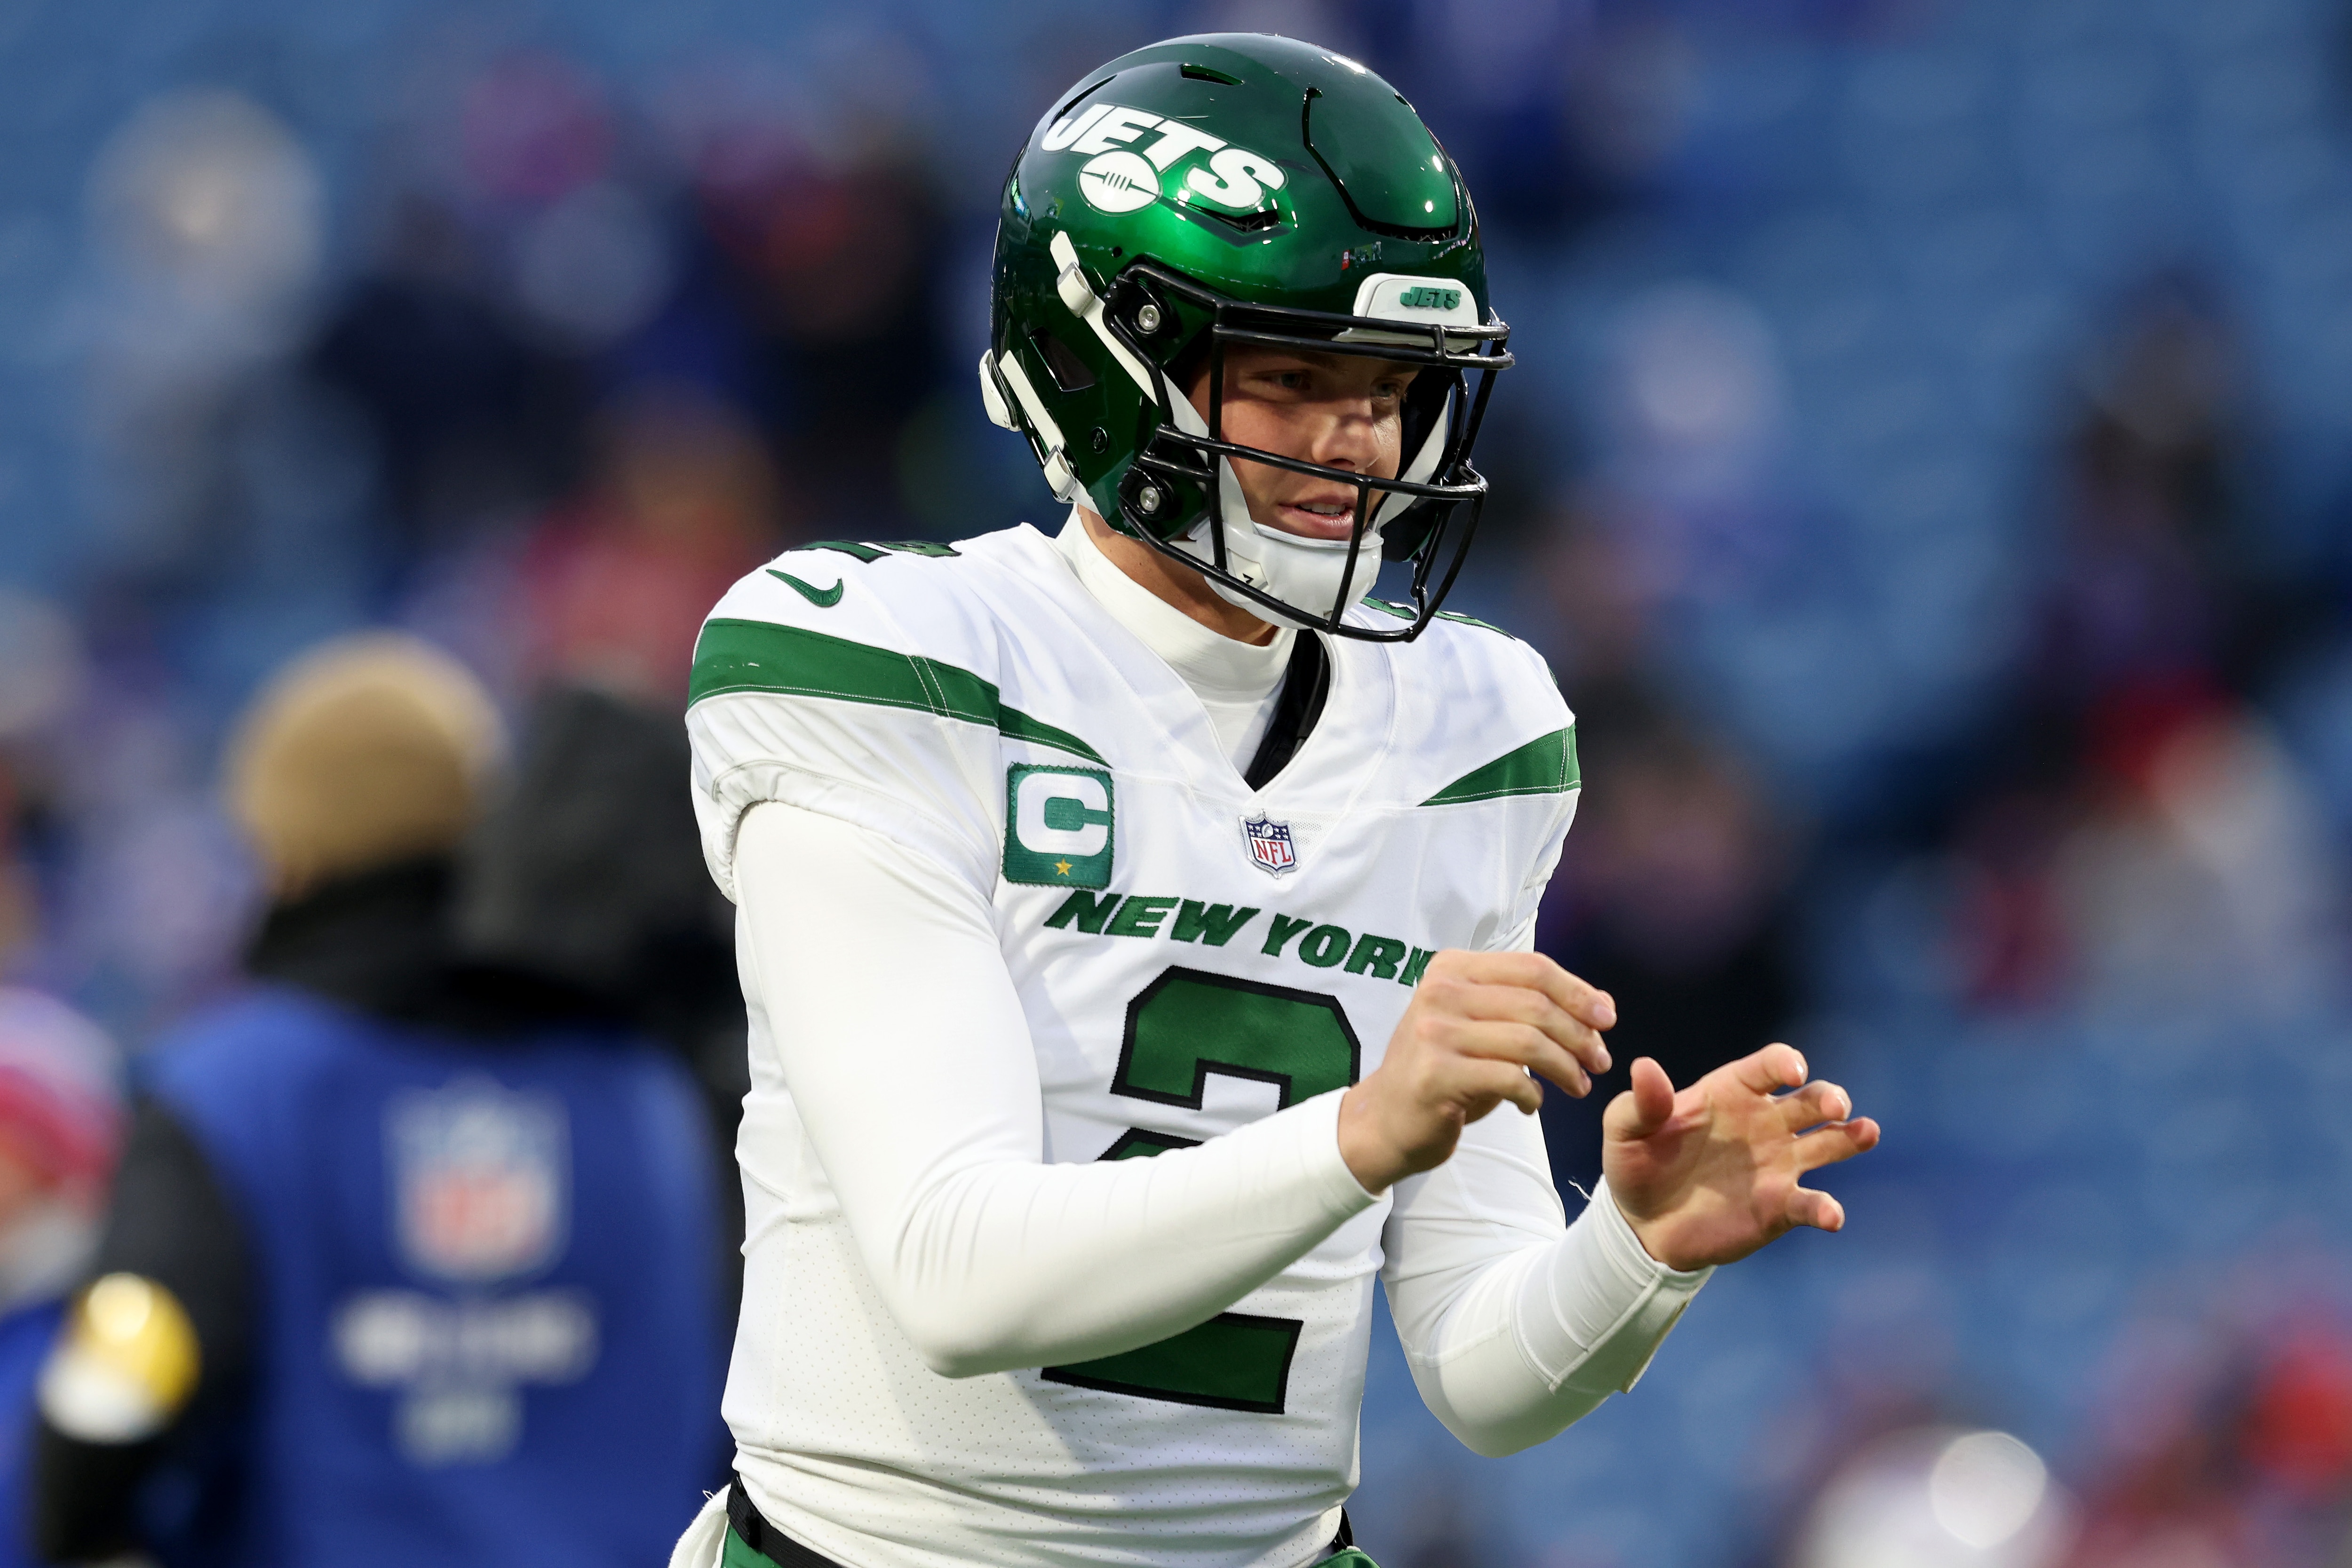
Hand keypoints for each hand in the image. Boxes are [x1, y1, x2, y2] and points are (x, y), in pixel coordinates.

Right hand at [1338, 950, 1612, 1192]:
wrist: (1385, 1118)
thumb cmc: (1444, 1069)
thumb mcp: (1482, 1026)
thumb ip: (1531, 1008)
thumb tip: (1601, 1004)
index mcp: (1452, 968)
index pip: (1532, 968)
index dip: (1578, 992)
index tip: (1607, 1020)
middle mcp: (1440, 992)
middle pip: (1536, 1004)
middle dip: (1579, 1035)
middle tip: (1599, 1062)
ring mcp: (1434, 1033)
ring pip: (1528, 1042)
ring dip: (1565, 1067)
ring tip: (1578, 1087)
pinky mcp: (1435, 1075)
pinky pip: (1508, 1079)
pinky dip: (1533, 1095)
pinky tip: (1534, 1105)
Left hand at [1603, 1044, 1880, 1271]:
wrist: (1642, 1225)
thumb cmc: (1636, 1164)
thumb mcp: (1624, 1130)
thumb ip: (1639, 1102)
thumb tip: (1644, 1067)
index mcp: (1732, 1092)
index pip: (1768, 1066)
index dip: (1784, 1062)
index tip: (1792, 1069)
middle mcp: (1765, 1122)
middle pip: (1810, 1100)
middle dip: (1828, 1098)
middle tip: (1834, 1106)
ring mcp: (1779, 1164)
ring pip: (1828, 1143)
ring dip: (1850, 1137)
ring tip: (1866, 1132)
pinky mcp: (1781, 1206)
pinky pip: (1811, 1203)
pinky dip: (1825, 1208)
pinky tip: (1831, 1215)